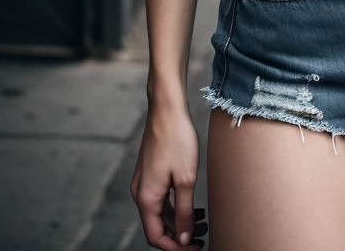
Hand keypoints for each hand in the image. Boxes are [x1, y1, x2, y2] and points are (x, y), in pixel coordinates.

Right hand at [130, 105, 207, 248]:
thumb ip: (184, 212)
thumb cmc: (176, 139)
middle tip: (204, 235)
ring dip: (179, 221)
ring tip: (203, 221)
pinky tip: (193, 205)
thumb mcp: (186, 179)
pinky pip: (161, 199)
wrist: (167, 108)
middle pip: (157, 227)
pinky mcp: (151, 172)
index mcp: (146, 198)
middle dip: (180, 235)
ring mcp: (145, 182)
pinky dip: (176, 207)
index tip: (195, 248)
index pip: (155, 237)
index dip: (175, 248)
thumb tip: (183, 238)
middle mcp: (140, 193)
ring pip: (160, 213)